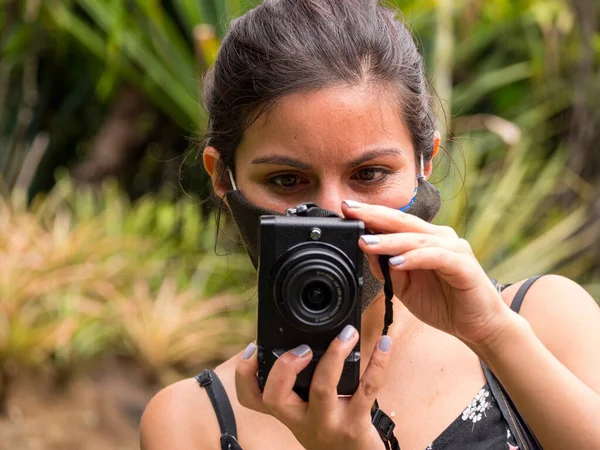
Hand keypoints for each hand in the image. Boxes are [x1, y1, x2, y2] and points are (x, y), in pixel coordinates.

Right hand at [235, 327, 390, 449]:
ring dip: (334, 355)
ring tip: (347, 334)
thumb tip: (303, 336)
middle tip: (303, 348)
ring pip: (322, 388)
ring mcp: (328, 424)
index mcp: (286, 412)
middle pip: (277, 395)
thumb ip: (299, 383)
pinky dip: (378, 363)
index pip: (251, 398)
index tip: (254, 348)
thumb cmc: (330, 430)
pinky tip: (384, 344)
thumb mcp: (306, 412)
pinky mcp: (356, 425)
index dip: (245, 374)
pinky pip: (367, 389)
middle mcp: (301, 420)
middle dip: (285, 365)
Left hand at [342, 200, 513, 347]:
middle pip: (402, 222)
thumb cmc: (443, 303)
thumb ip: (387, 268)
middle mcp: (440, 237)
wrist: (477, 326)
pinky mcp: (464, 265)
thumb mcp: (404, 287)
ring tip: (366, 242)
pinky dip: (414, 258)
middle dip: (374, 215)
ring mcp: (454, 249)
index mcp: (425, 239)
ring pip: (416, 238)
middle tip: (350, 212)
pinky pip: (436, 257)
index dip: (370, 214)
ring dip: (389, 241)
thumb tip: (365, 249)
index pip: (394, 222)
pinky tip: (396, 262)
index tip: (345, 210)